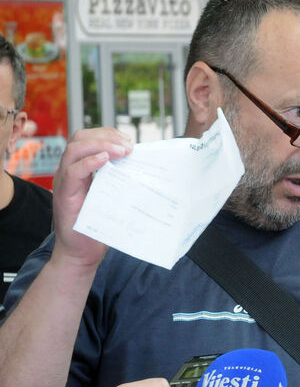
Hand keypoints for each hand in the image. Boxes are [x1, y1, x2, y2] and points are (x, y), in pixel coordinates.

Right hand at [51, 127, 132, 269]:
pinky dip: (89, 162)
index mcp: (82, 169)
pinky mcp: (65, 195)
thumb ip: (122, 179)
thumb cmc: (100, 225)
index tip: (130, 141)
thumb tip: (147, 167)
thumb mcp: (114, 196)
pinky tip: (106, 160)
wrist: (83, 252)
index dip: (108, 134)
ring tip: (122, 151)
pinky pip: (72, 171)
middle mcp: (70, 171)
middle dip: (106, 136)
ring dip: (101, 144)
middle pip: (80, 138)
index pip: (89, 138)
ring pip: (74, 149)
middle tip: (129, 146)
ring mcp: (65, 182)